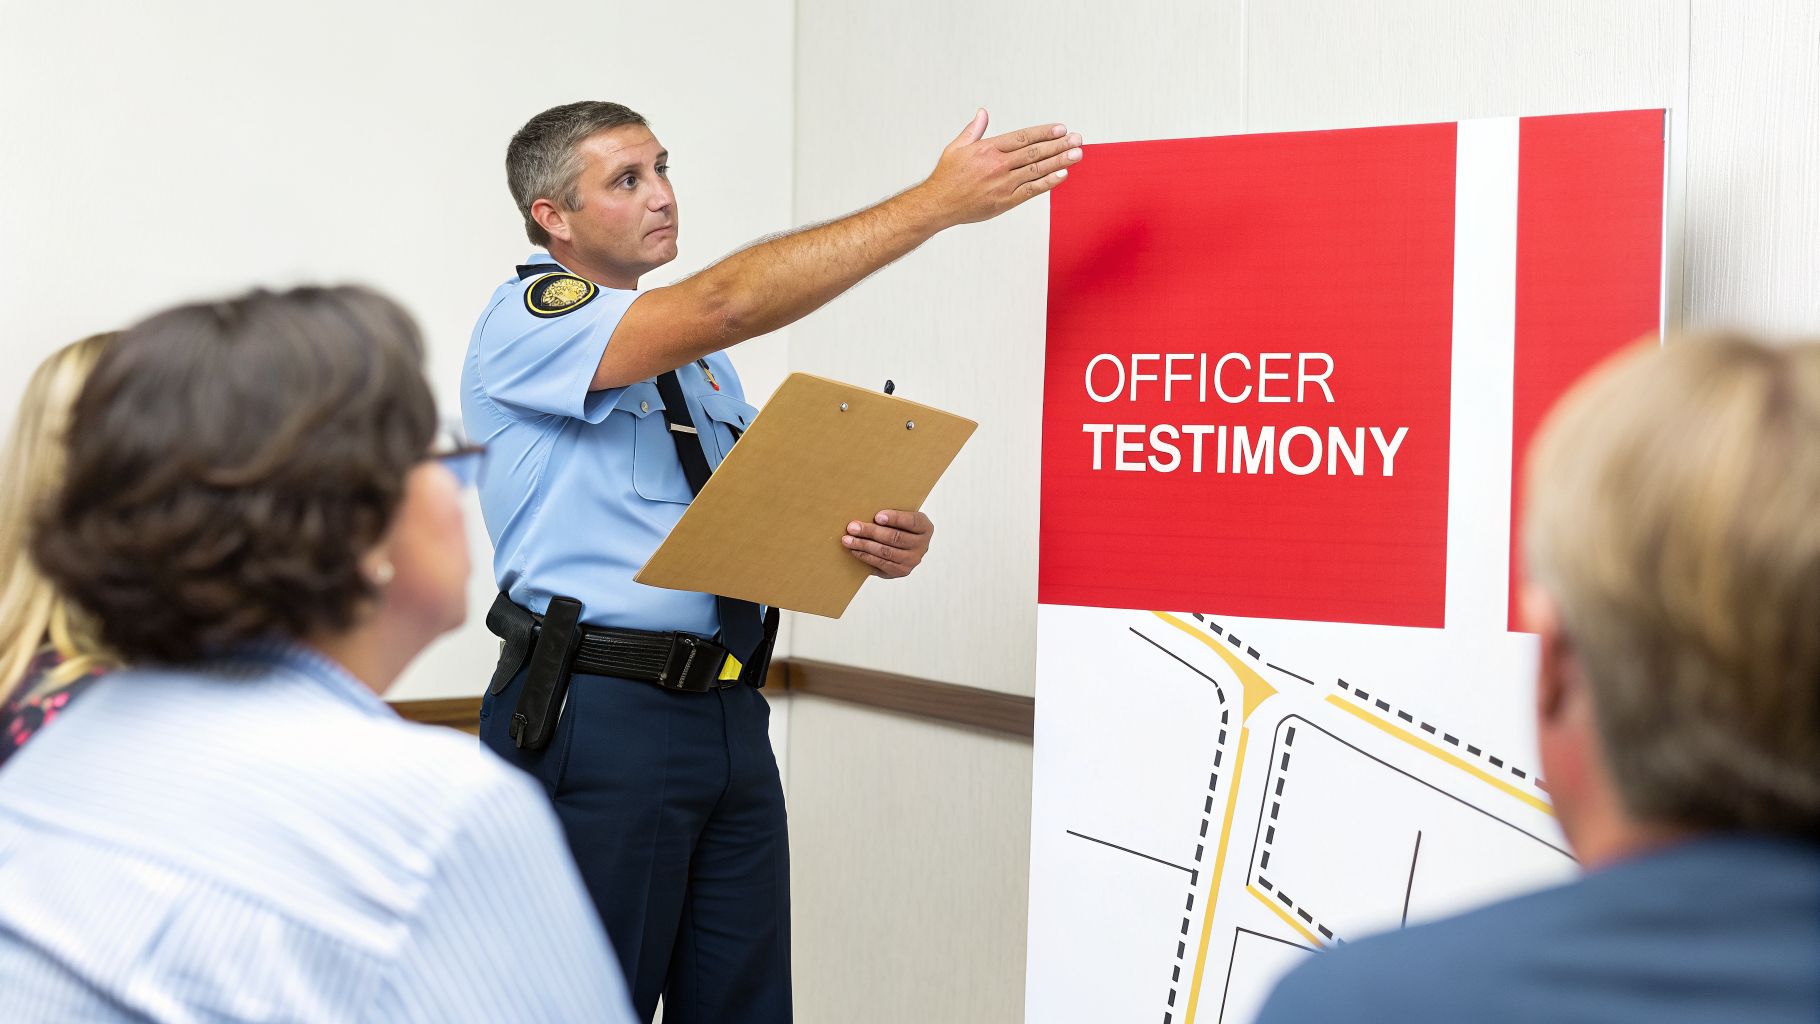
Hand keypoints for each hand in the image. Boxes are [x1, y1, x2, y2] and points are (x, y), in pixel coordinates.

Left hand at [842, 510, 934, 578]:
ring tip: (848, 540)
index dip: (895, 518)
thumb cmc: (899, 526)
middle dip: (871, 532)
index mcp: (925, 527)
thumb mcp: (902, 516)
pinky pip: (881, 564)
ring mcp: (913, 560)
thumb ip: (891, 514)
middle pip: (895, 538)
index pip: (911, 521)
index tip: (877, 516)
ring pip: (886, 552)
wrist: (905, 545)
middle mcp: (922, 545)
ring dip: (864, 545)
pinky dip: (866, 557)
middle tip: (853, 527)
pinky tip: (855, 551)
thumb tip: (865, 511)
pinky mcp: (901, 571)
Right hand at [915, 109, 1081, 226]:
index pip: (1023, 137)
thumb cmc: (946, 177)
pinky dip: (1048, 182)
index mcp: (988, 149)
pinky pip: (1031, 190)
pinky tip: (1062, 175)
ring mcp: (1003, 184)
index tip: (1061, 128)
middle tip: (1077, 139)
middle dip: (1059, 144)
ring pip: (1036, 169)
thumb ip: (973, 130)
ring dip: (1059, 161)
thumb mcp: (956, 147)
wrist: (938, 205)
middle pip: (1034, 152)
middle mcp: (998, 165)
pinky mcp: (1005, 201)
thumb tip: (983, 113)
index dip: (1044, 132)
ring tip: (1077, 154)